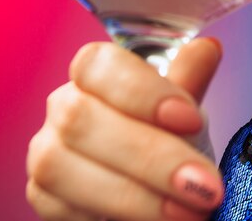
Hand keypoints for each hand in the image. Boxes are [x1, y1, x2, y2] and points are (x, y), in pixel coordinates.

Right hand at [26, 38, 223, 220]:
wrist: (155, 186)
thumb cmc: (169, 140)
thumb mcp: (186, 113)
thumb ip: (191, 82)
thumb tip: (208, 48)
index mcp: (95, 74)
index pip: (99, 64)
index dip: (142, 91)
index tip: (190, 119)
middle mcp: (63, 107)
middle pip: (82, 119)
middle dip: (151, 157)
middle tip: (203, 185)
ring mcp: (46, 152)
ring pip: (63, 168)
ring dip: (134, 196)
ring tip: (189, 212)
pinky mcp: (43, 197)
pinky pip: (62, 209)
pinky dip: (110, 218)